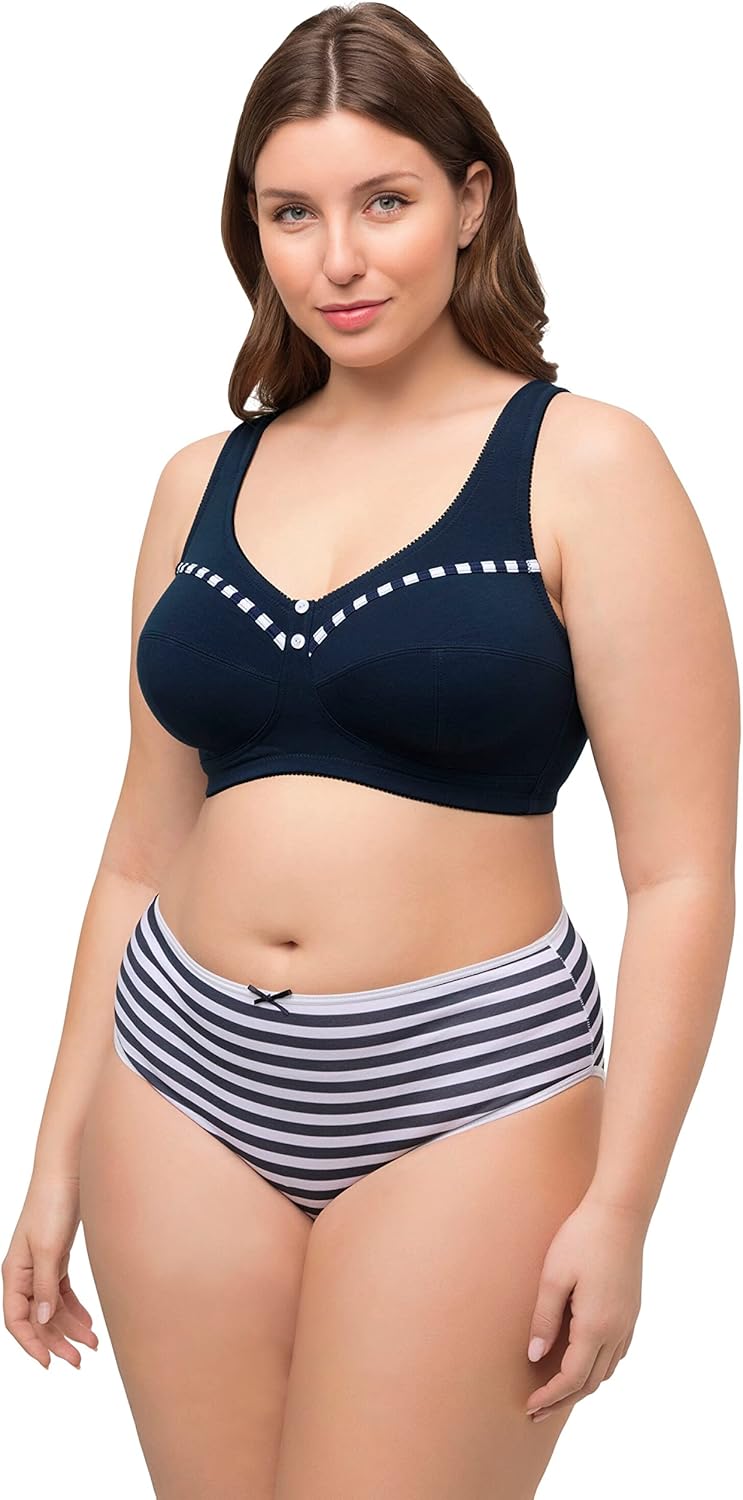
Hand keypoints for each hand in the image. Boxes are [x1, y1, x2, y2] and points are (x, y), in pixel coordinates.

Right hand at [2, 1172, 98, 1369]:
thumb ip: (45, 1286)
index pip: (16, 1320)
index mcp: (15, 1273)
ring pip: (52, 1308)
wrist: (68, 1174)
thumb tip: (42, 1321)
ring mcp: (41, 1267)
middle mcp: (25, 1274)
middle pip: (37, 1319)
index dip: (31, 1344)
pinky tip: (89, 1323)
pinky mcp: (58, 1259)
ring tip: (92, 1346)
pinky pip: (63, 1293)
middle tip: (78, 1361)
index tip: (49, 1363)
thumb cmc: (52, 1206)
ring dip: (70, 1328)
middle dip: (56, 1341)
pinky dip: (75, 1310)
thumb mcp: (48, 1248)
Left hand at [525, 1194, 644, 1420]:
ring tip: (557, 1392)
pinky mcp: (632, 1311)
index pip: (572, 1378)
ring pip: (606, 1370)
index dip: (550, 1396)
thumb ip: (544, 1319)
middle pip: (591, 1382)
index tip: (529, 1406)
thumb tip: (534, 1356)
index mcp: (596, 1325)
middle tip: (537, 1411)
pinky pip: (617, 1353)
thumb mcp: (553, 1276)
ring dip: (582, 1386)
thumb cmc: (581, 1238)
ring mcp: (629, 1321)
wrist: (620, 1212)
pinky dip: (598, 1367)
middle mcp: (617, 1330)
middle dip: (563, 1399)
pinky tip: (583, 1362)